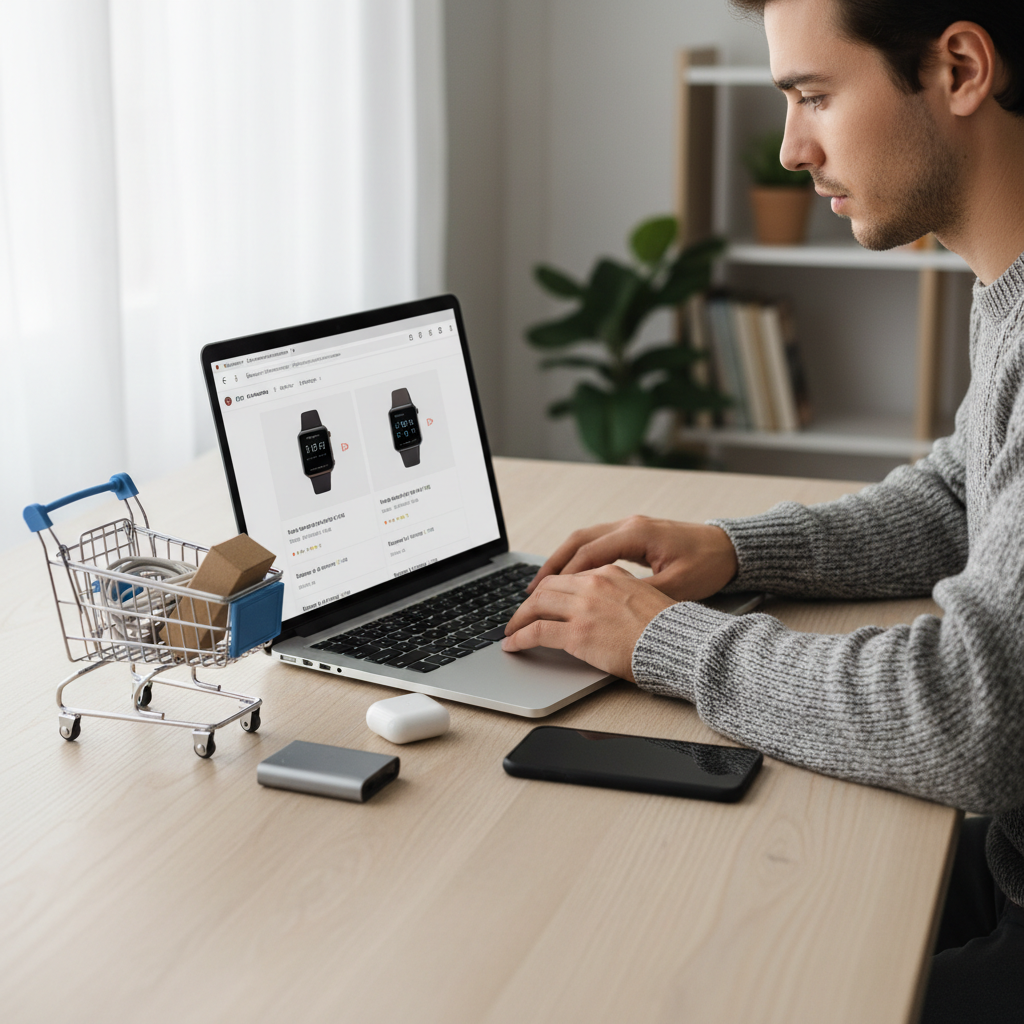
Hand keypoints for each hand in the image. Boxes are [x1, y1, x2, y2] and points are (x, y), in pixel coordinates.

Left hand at [501, 564, 675, 680]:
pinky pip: (536, 632)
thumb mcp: (645, 598)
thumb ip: (620, 596)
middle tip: (521, 616)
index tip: (542, 602)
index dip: (550, 590)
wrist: (679, 644)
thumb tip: (604, 610)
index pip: (569, 577)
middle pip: (547, 587)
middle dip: (530, 602)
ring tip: (512, 631)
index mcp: (610, 573)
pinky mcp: (578, 633)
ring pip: (536, 605)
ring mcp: (584, 608)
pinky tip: (513, 645)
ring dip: (519, 619)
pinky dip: (519, 638)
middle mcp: (594, 584)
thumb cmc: (668, 629)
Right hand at [528, 515, 737, 601]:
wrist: (731, 549)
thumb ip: (639, 593)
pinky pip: (597, 542)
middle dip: (552, 565)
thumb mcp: (675, 587)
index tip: (543, 595)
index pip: (587, 553)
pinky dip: (579, 558)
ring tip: (543, 584)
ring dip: (562, 560)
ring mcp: (631, 527)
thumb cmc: (708, 565)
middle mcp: (629, 525)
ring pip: (584, 539)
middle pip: (577, 540)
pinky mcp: (635, 534)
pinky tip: (571, 576)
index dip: (562, 576)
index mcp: (636, 534)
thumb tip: (606, 608)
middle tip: (532, 590)